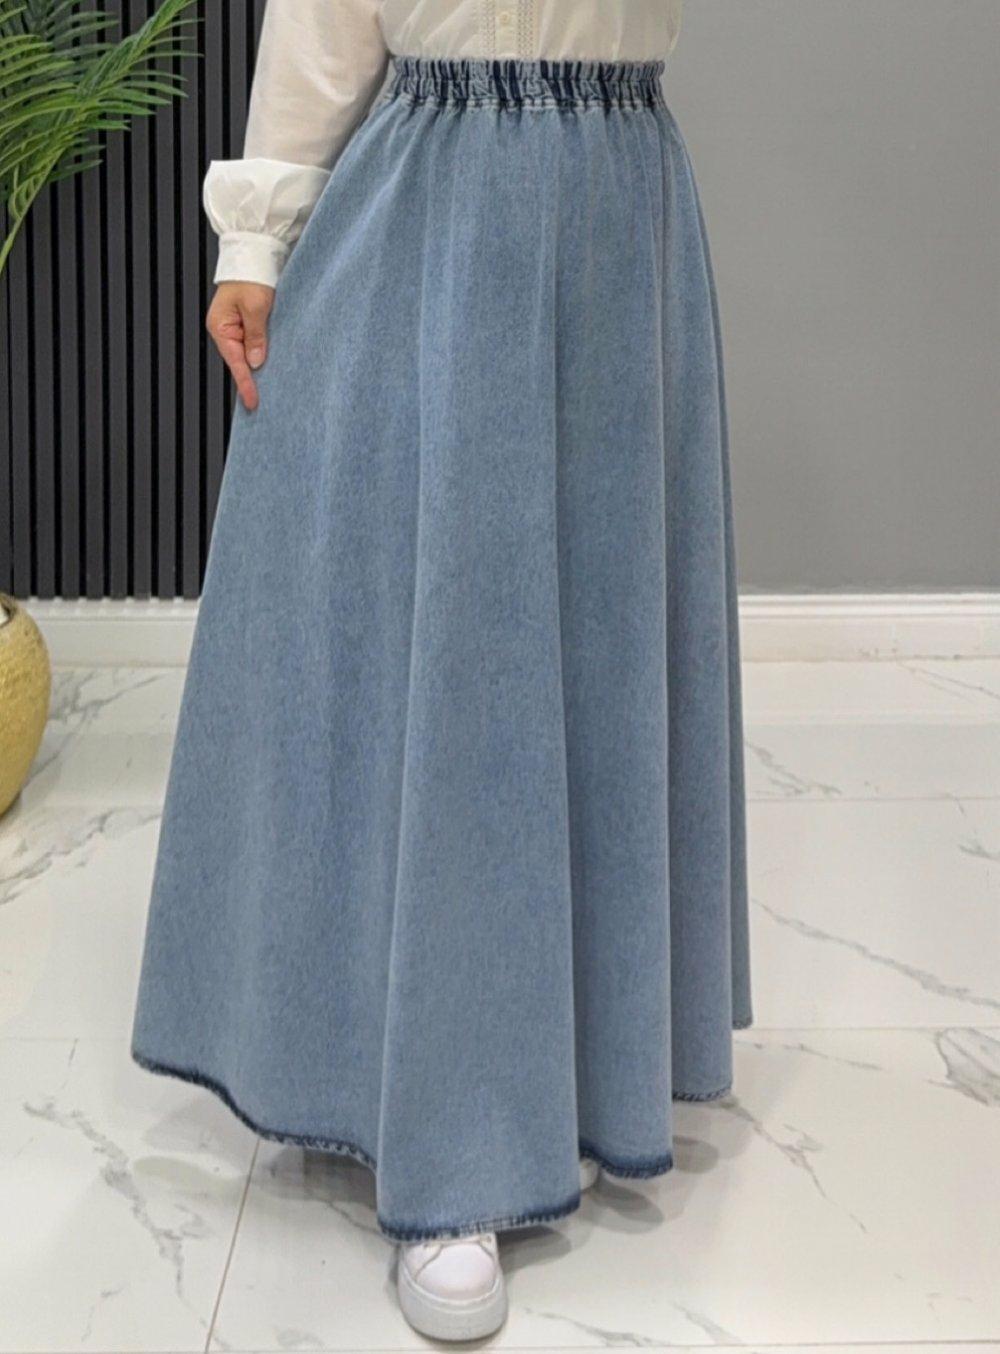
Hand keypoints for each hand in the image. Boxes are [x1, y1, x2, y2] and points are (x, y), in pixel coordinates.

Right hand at [205, 282, 275, 411]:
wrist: (255, 255)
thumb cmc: (251, 276)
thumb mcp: (256, 307)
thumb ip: (256, 336)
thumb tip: (256, 362)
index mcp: (220, 326)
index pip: (235, 362)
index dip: (245, 383)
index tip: (252, 401)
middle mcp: (225, 329)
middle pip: (240, 361)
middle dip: (251, 379)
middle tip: (262, 401)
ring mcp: (236, 326)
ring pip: (248, 353)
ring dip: (259, 367)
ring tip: (269, 386)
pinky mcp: (248, 322)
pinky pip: (254, 344)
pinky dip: (262, 354)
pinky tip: (271, 364)